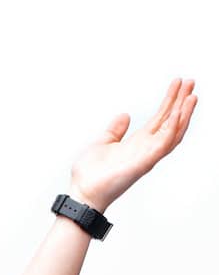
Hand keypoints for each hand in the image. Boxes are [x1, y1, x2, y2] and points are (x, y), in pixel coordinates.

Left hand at [70, 77, 197, 214]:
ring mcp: (147, 156)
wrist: (81, 192)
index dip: (170, 101)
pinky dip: (173, 128)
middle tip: (191, 82)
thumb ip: (116, 129)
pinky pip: (163, 144)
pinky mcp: (144, 163)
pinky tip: (178, 113)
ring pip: (173, 133)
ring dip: (184, 113)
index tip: (178, 83)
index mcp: (138, 143)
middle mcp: (146, 149)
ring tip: (191, 95)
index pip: (160, 119)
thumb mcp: (103, 142)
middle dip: (181, 102)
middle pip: (170, 122)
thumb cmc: (90, 175)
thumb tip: (125, 115)